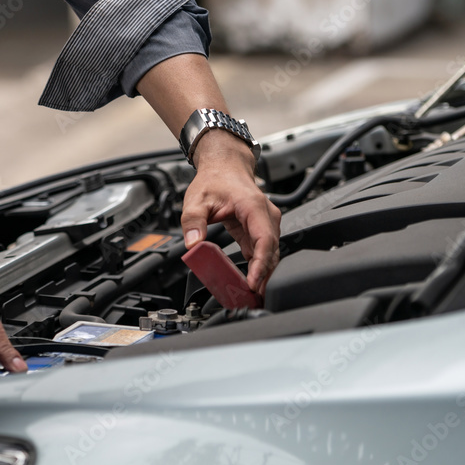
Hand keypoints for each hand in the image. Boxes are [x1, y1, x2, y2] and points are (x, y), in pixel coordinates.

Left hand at [182, 129, 281, 294]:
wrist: (224, 167)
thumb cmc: (215, 180)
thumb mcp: (196, 200)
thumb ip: (193, 222)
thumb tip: (193, 244)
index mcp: (253, 207)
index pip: (265, 240)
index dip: (261, 265)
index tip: (253, 282)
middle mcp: (265, 216)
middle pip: (271, 252)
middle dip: (264, 276)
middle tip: (252, 297)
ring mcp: (265, 223)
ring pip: (269, 254)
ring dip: (262, 274)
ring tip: (251, 295)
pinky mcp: (259, 230)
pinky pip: (261, 252)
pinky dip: (256, 267)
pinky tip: (248, 281)